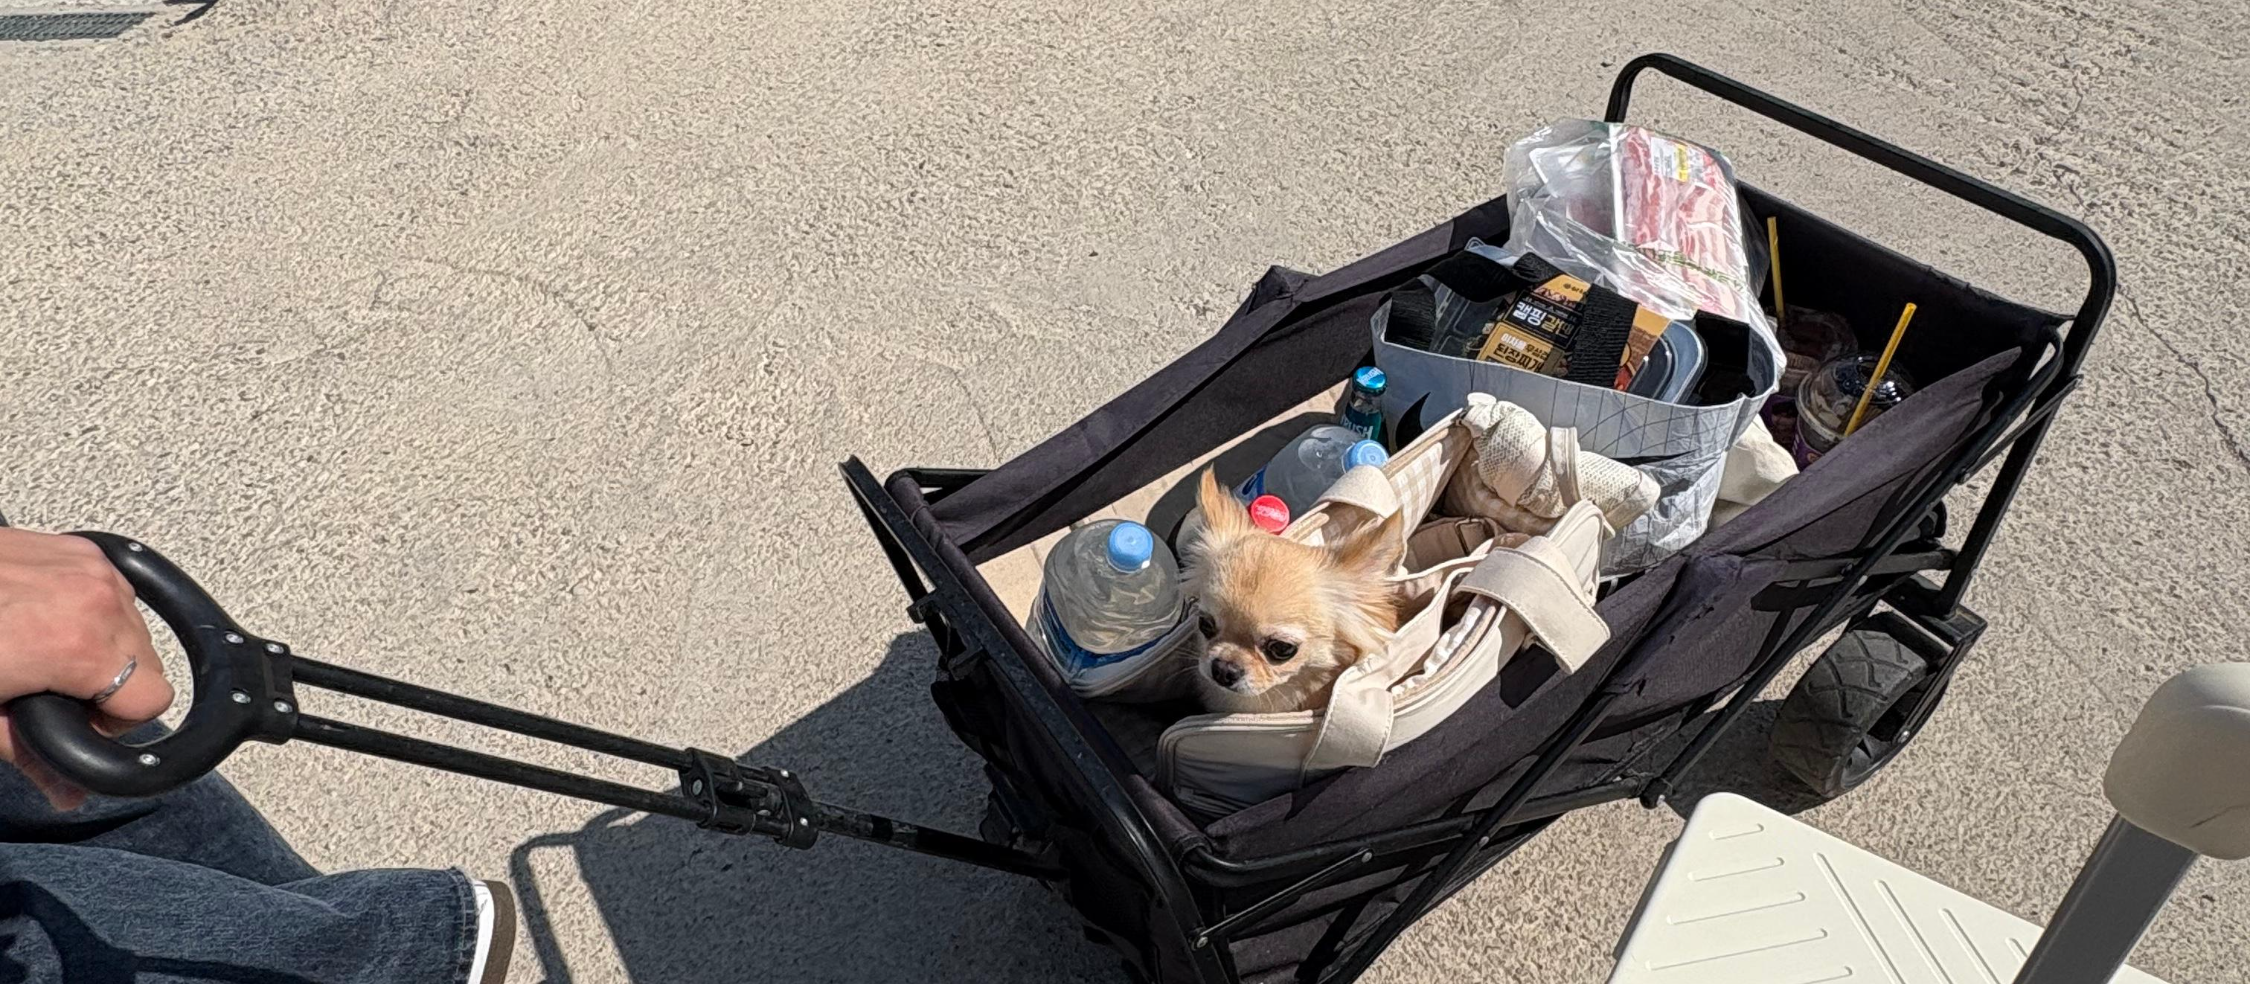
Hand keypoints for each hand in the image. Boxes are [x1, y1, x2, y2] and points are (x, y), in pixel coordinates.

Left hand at [0, 527, 174, 808]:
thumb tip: (70, 794)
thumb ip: (34, 758)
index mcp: (76, 645)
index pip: (152, 699)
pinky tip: (43, 619)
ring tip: (43, 651)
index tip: (78, 718)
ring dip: (103, 645)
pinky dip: (91, 611)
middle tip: (51, 689)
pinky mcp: (78, 548)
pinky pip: (113, 592)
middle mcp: (96, 599)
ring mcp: (89, 567)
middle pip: (148, 663)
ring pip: (134, 627)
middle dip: (109, 683)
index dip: (117, 722)